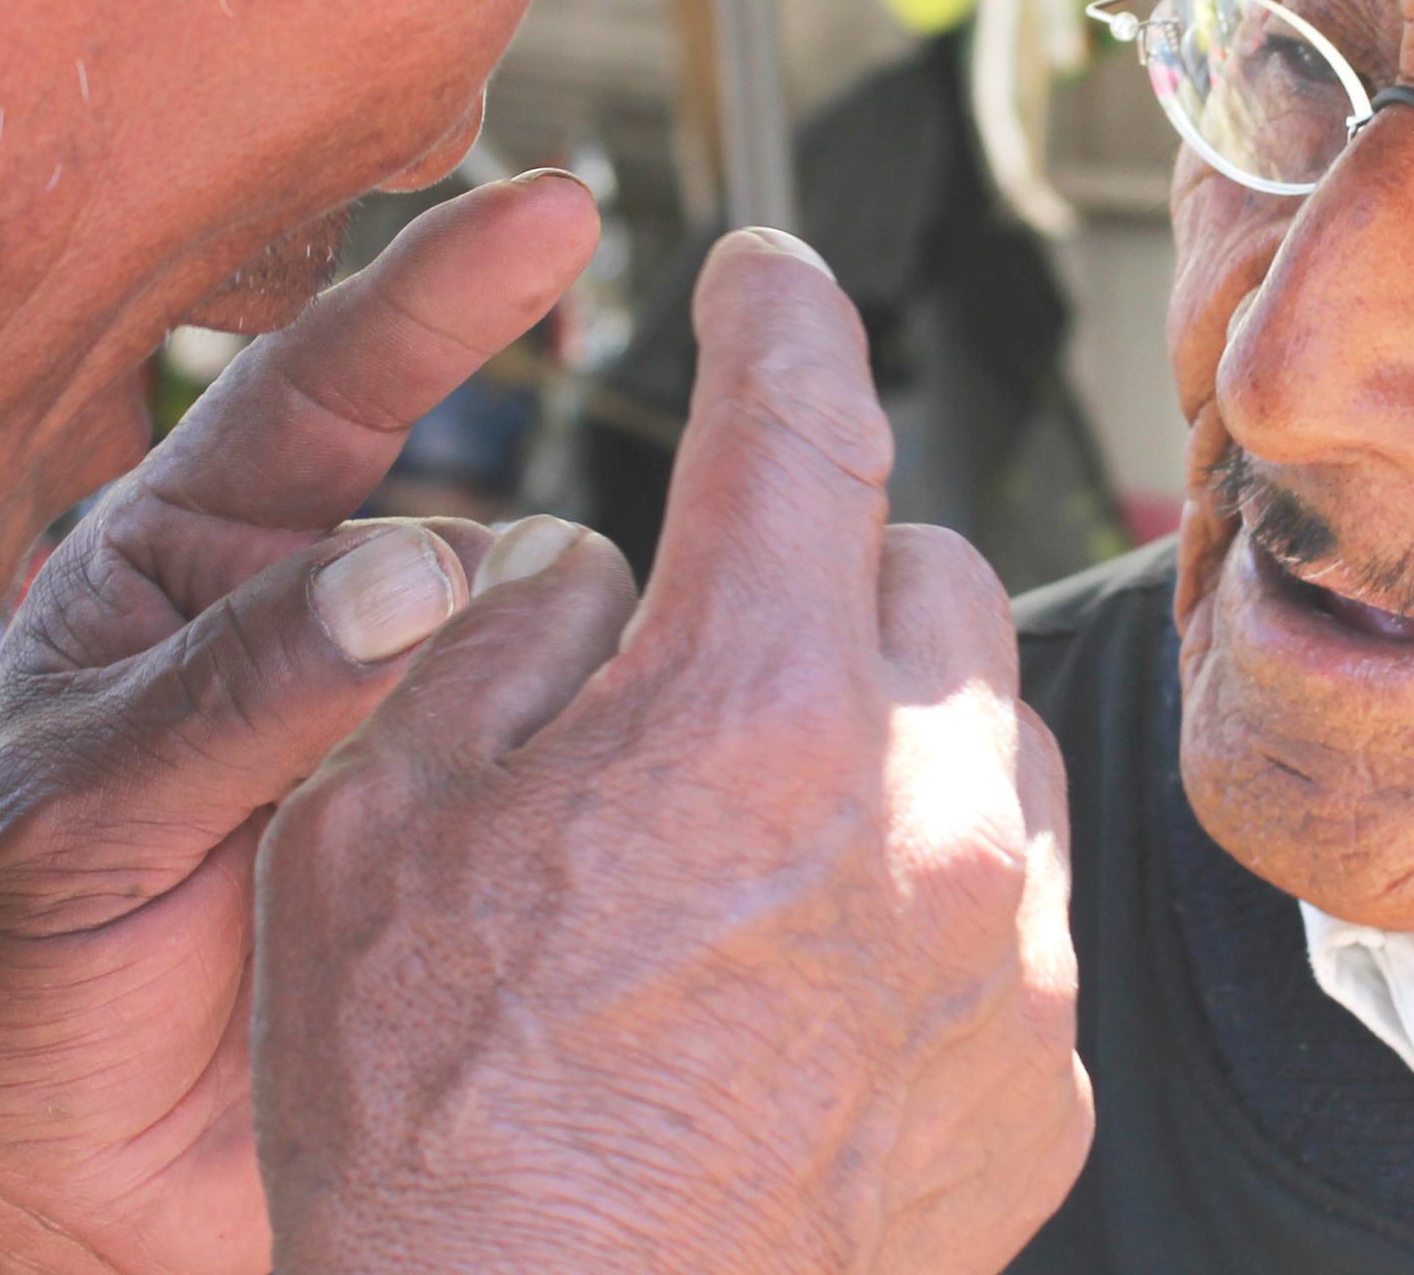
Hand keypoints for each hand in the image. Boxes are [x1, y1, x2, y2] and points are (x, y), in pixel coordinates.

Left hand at [0, 173, 601, 1274]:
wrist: (38, 1195)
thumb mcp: (69, 825)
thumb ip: (233, 697)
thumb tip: (409, 575)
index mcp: (182, 569)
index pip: (322, 390)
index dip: (439, 290)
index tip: (553, 211)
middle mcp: (313, 627)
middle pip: (480, 513)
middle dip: (561, 520)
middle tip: (685, 466)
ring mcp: (403, 737)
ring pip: (549, 645)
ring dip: (594, 665)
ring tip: (627, 711)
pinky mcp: (470, 844)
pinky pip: (569, 771)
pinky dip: (624, 758)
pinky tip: (672, 770)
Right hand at [250, 227, 1089, 1272]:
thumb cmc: (431, 1137)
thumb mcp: (371, 839)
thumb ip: (491, 646)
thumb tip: (579, 563)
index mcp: (755, 709)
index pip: (799, 422)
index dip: (777, 315)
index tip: (765, 275)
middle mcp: (926, 810)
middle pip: (920, 577)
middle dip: (821, 571)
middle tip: (710, 643)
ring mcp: (1008, 955)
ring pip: (992, 741)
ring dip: (893, 736)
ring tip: (756, 831)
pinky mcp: (1042, 1083)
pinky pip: (1015, 917)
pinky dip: (932, 904)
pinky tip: (811, 985)